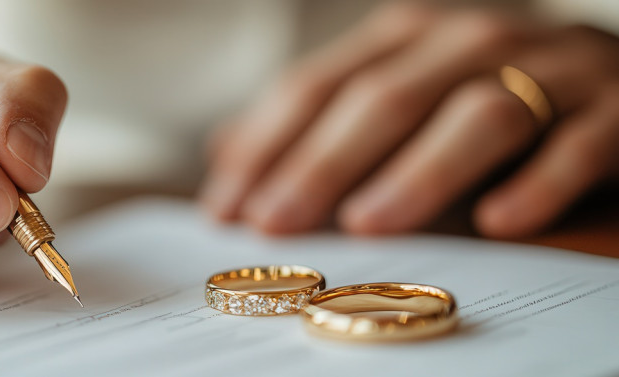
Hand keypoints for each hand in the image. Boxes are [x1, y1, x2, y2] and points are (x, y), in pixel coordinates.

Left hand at [202, 2, 618, 237]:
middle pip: (383, 99)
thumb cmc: (489, 95)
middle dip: (321, 163)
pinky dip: (537, 183)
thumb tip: (229, 155)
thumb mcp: (399, 98)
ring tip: (368, 224)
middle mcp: (469, 41)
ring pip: (476, 114)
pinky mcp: (614, 111)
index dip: (266, 145)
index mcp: (406, 37)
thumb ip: (322, 124)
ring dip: (419, 173)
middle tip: (275, 221)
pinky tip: (498, 223)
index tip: (226, 206)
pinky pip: (576, 146)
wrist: (615, 81)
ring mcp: (548, 68)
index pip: (317, 86)